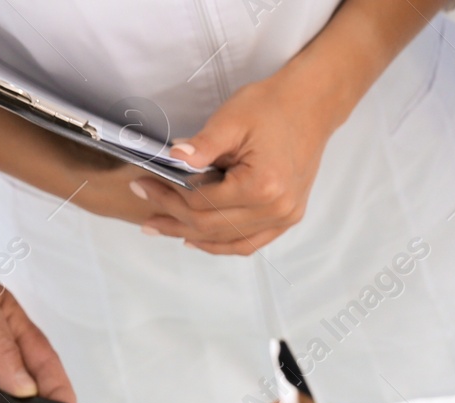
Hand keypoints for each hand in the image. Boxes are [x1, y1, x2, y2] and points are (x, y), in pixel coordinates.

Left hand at [141, 75, 338, 255]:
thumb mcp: (232, 119)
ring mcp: (284, 217)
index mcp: (262, 185)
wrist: (310, 106)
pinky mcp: (287, 218)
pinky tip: (197, 239)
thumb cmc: (273, 106)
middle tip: (146, 215)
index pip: (203, 203)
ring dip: (193, 237)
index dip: (168, 197)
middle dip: (174, 219)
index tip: (144, 186)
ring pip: (228, 241)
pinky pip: (249, 243)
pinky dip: (221, 244)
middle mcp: (275, 209)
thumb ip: (202, 145)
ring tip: (163, 229)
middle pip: (212, 227)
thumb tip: (172, 158)